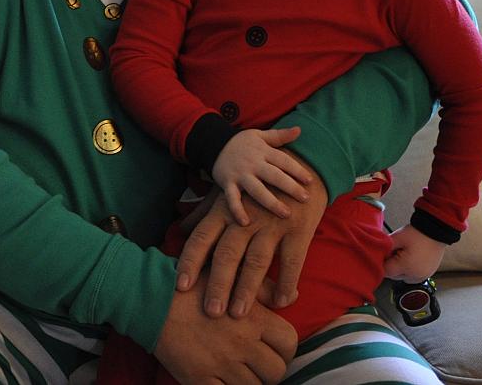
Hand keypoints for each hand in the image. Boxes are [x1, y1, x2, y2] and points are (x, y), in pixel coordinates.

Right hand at [153, 274, 296, 384]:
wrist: (149, 300)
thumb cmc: (190, 286)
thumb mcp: (227, 277)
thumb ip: (261, 288)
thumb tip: (292, 296)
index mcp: (252, 318)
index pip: (289, 342)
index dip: (284, 348)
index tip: (271, 347)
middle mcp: (241, 344)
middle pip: (276, 370)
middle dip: (269, 368)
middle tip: (254, 362)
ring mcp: (222, 365)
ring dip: (249, 381)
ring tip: (236, 369)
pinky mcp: (201, 380)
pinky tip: (222, 380)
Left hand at [177, 153, 326, 318]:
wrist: (301, 166)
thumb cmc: (257, 185)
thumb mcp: (228, 194)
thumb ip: (204, 214)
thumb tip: (181, 230)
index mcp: (225, 210)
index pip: (202, 238)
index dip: (190, 261)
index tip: (181, 286)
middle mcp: (245, 218)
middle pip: (227, 254)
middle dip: (218, 284)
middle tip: (211, 312)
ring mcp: (272, 224)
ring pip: (256, 261)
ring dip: (247, 290)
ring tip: (239, 314)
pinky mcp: (298, 230)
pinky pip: (292, 262)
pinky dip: (286, 283)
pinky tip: (280, 302)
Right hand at [212, 127, 312, 223]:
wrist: (212, 143)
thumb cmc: (241, 142)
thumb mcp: (259, 135)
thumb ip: (279, 135)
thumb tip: (299, 129)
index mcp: (262, 151)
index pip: (283, 161)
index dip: (297, 170)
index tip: (310, 181)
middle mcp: (252, 163)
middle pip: (274, 176)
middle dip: (290, 187)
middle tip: (305, 199)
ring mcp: (239, 174)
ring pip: (257, 190)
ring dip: (271, 202)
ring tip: (286, 213)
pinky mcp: (227, 183)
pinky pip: (232, 198)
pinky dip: (237, 210)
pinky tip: (246, 222)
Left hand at [383, 224, 445, 282]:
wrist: (436, 231)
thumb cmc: (418, 234)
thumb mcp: (396, 238)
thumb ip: (384, 247)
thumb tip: (376, 254)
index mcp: (406, 267)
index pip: (386, 272)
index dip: (381, 262)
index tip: (382, 255)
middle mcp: (415, 275)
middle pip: (394, 276)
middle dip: (391, 265)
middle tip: (394, 251)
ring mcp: (423, 276)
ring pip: (403, 277)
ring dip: (400, 269)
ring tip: (403, 254)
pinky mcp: (428, 274)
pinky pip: (413, 276)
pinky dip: (409, 270)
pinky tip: (410, 258)